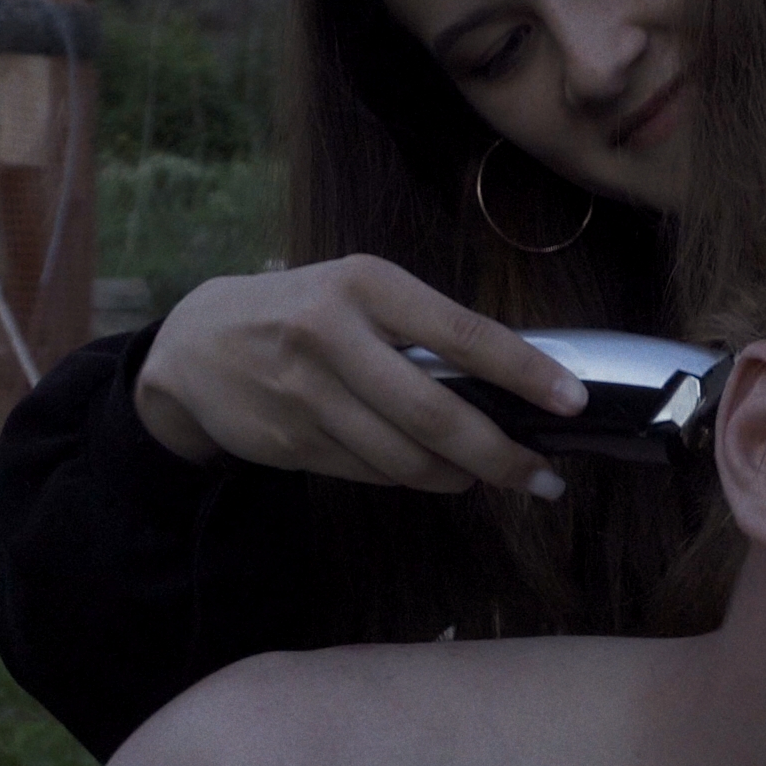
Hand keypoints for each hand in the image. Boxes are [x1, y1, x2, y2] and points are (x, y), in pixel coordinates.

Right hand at [133, 257, 584, 495]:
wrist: (194, 347)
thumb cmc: (300, 314)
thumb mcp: (355, 294)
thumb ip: (422, 332)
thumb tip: (514, 383)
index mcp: (366, 285)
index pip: (463, 334)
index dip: (524, 373)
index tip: (571, 402)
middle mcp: (333, 335)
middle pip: (437, 415)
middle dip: (502, 455)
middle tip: (543, 479)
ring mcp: (306, 394)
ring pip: (405, 458)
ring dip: (459, 477)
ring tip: (487, 476)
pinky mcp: (288, 441)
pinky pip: (370, 474)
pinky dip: (411, 480)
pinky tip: (430, 474)